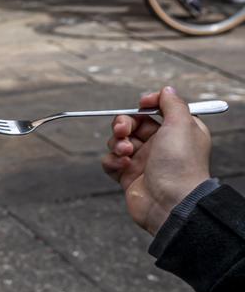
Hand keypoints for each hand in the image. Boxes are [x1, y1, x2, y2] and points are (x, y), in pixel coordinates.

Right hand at [101, 86, 211, 235]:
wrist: (171, 202)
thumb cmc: (180, 165)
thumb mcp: (181, 124)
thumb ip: (172, 104)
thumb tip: (166, 90)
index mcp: (177, 131)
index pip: (156, 110)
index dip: (145, 106)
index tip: (141, 104)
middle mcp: (160, 145)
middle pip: (132, 124)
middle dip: (123, 124)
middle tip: (122, 130)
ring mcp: (143, 161)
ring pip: (118, 141)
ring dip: (117, 144)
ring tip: (126, 153)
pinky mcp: (128, 176)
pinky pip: (111, 161)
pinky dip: (113, 162)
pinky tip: (123, 166)